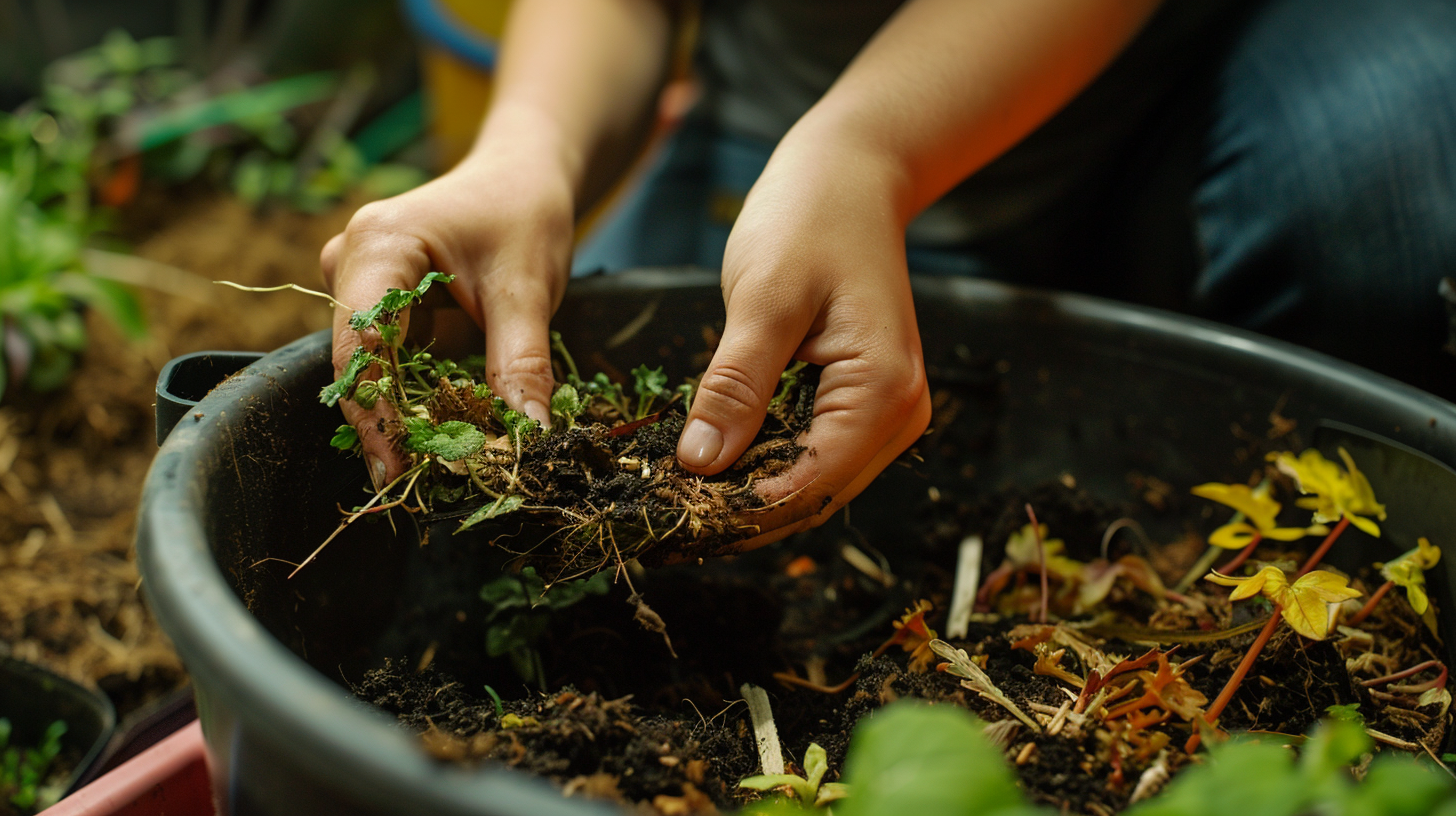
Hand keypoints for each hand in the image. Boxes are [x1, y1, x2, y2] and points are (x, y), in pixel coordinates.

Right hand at [321, 129, 573, 489]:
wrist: (524, 176)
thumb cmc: (525, 214)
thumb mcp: (529, 289)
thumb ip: (522, 363)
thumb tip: (527, 437)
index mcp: (379, 244)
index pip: (360, 344)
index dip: (376, 412)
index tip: (397, 469)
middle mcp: (349, 261)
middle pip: (355, 360)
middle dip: (388, 420)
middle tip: (414, 483)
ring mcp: (355, 280)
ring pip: (369, 365)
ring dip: (401, 410)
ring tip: (431, 464)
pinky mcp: (375, 300)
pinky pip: (386, 356)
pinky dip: (413, 390)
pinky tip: (439, 428)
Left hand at [676, 129, 931, 549]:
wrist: (852, 175)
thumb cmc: (810, 219)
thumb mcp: (762, 299)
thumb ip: (735, 385)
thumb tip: (700, 463)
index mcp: (882, 391)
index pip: (808, 485)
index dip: (740, 513)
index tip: (670, 523)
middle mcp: (899, 415)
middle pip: (813, 495)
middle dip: (741, 514)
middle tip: (661, 524)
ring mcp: (885, 412)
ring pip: (811, 482)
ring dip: (749, 495)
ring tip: (677, 500)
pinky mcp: (861, 402)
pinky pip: (811, 452)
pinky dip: (763, 464)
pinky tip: (712, 466)